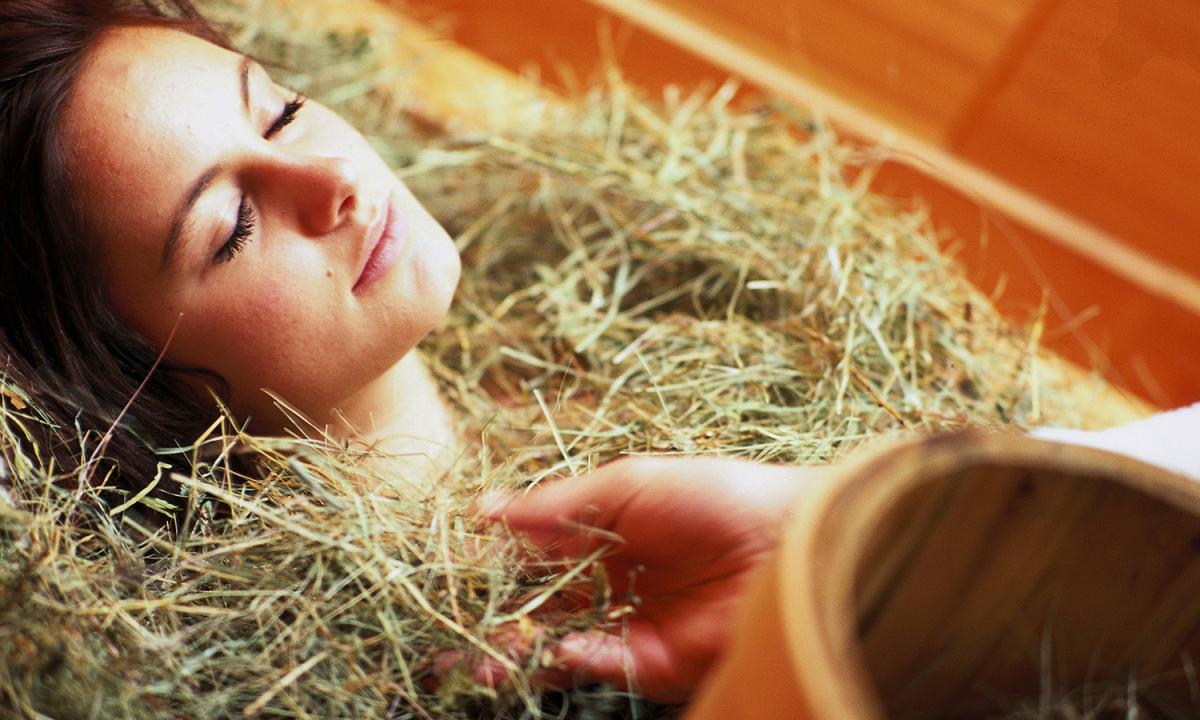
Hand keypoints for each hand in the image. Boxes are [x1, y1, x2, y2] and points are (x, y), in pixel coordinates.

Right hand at [477, 456, 821, 700]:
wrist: (787, 542)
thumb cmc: (714, 496)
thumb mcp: (628, 484)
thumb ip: (556, 503)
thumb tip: (485, 509)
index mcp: (602, 532)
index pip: (531, 551)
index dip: (491, 562)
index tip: (449, 568)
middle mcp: (609, 580)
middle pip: (535, 604)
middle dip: (490, 618)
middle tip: (444, 631)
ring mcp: (629, 624)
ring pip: (555, 642)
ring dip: (513, 650)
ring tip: (473, 656)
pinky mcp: (654, 663)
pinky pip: (598, 666)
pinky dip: (569, 660)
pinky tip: (551, 649)